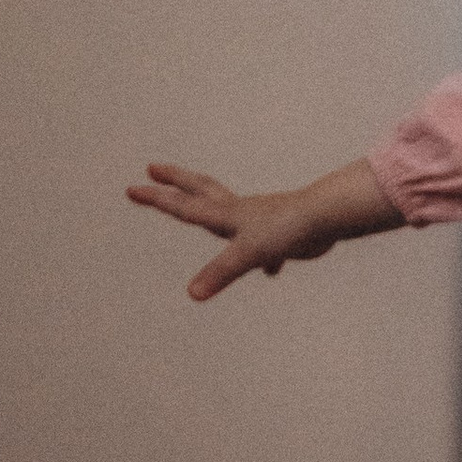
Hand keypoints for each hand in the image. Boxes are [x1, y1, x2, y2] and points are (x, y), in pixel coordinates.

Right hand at [127, 161, 360, 301]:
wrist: (329, 217)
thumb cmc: (289, 229)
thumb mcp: (248, 254)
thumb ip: (220, 273)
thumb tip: (193, 294)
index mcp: (226, 215)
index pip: (184, 206)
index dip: (157, 199)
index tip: (132, 188)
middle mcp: (239, 212)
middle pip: (200, 190)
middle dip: (175, 180)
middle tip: (153, 167)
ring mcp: (261, 220)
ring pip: (230, 211)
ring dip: (212, 206)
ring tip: (202, 209)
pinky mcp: (282, 234)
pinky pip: (266, 245)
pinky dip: (264, 256)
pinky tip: (272, 269)